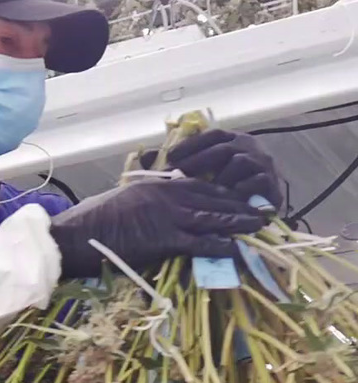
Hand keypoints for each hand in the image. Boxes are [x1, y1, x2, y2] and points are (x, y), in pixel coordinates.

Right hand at [49, 178, 264, 278]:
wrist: (73, 237)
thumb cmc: (89, 222)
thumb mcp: (120, 202)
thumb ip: (143, 205)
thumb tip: (151, 213)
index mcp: (155, 187)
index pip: (198, 185)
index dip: (222, 192)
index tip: (239, 196)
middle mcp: (166, 197)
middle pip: (212, 198)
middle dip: (239, 204)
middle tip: (261, 209)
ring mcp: (167, 217)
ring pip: (213, 217)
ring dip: (239, 222)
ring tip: (260, 225)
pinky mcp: (164, 239)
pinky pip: (200, 242)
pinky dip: (220, 245)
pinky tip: (236, 248)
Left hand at [142, 129, 283, 210]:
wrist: (256, 211)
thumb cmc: (221, 190)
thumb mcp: (198, 173)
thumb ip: (176, 163)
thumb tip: (145, 155)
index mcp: (233, 140)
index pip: (212, 136)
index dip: (191, 145)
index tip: (170, 157)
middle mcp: (250, 147)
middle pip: (223, 148)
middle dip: (198, 161)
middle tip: (178, 174)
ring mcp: (264, 164)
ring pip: (240, 162)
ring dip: (219, 177)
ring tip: (201, 191)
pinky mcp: (273, 184)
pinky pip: (257, 182)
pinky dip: (240, 190)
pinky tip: (225, 200)